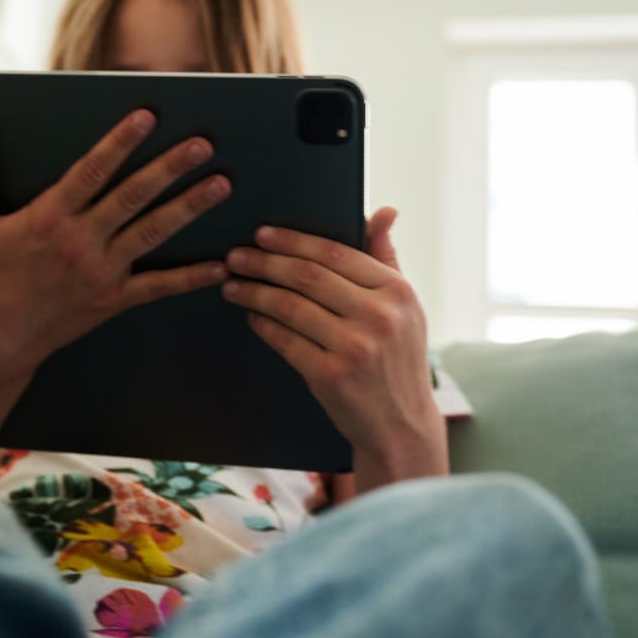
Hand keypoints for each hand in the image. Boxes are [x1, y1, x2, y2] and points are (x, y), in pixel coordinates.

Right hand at [0, 111, 231, 487]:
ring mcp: (101, 272)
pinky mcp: (113, 300)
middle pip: (133, 196)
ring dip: (189, 208)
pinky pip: (158, 287)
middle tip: (203, 143)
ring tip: (221, 184)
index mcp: (49, 217)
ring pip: (152, 233)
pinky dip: (190, 278)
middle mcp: (80, 242)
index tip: (148, 116)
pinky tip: (219, 265)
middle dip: (170, 168)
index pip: (92, 170)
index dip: (121, 141)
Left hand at [221, 207, 446, 488]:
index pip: (335, 253)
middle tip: (235, 256)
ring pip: (290, 306)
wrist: (401, 426)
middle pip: (308, 276)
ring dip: (254, 292)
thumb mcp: (405, 309)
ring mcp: (356, 347)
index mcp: (398, 291)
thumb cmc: (397, 360)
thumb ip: (388, 259)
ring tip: (232, 284)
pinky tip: (250, 316)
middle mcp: (380, 316)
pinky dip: (262, 325)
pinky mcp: (331, 376)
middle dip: (264, 262)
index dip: (293, 241)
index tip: (262, 233)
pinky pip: (284, 340)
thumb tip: (384, 211)